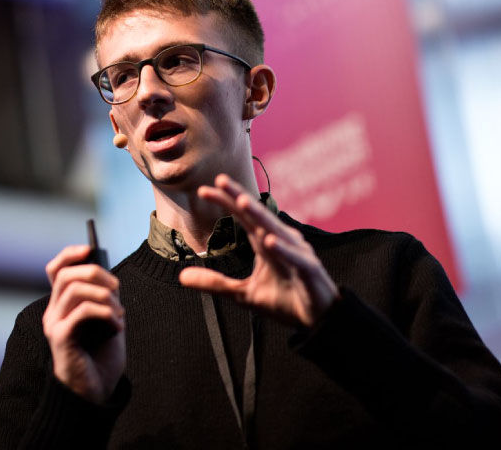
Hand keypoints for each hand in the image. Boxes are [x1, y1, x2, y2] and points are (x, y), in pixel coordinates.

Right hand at [42, 245, 125, 403]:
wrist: (95, 393)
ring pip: (75, 289)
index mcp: (62, 306)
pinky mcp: (61, 338)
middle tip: (117, 291)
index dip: (70, 254)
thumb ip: (104, 299)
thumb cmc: (100, 358)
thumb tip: (109, 278)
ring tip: (119, 314)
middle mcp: (53, 313)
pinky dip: (106, 313)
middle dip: (97, 274)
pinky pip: (82, 311)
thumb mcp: (107, 321)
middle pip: (67, 275)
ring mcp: (54, 325)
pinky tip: (118, 327)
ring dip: (105, 296)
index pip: (56, 270)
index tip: (89, 249)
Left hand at [178, 174, 339, 325]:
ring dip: (260, 217)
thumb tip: (181, 276)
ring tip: (243, 202)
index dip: (226, 202)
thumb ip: (215, 283)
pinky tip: (269, 241)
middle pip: (257, 216)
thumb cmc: (285, 301)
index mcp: (265, 243)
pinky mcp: (309, 271)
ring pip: (276, 230)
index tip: (204, 190)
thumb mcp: (243, 294)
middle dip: (240, 197)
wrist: (318, 321)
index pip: (243, 217)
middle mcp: (281, 241)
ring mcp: (297, 254)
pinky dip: (283, 250)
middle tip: (221, 180)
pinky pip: (295, 258)